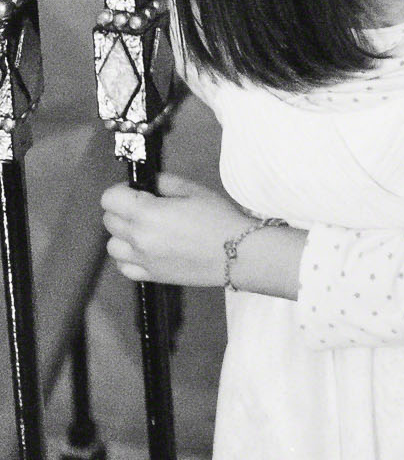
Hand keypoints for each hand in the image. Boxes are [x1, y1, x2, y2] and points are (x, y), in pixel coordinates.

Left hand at [103, 172, 253, 288]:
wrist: (237, 254)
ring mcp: (143, 260)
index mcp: (148, 213)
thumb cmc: (219, 219)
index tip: (136, 190)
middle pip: (109, 220)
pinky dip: (128, 258)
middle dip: (121, 209)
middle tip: (143, 207)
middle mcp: (139, 238)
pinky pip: (124, 267)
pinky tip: (145, 250)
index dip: (120, 190)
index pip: (110, 199)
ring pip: (112, 246)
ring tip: (143, 230)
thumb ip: (166, 183)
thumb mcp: (194, 191)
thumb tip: (150, 183)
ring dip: (122, 235)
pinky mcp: (152, 276)